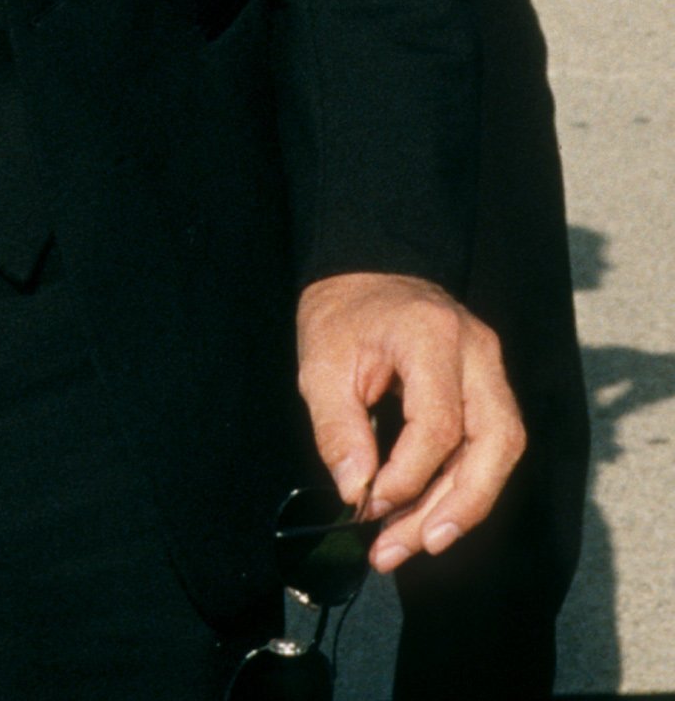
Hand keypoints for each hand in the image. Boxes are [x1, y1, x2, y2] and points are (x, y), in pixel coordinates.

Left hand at [295, 273, 522, 573]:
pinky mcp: (491, 387)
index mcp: (431, 335)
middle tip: (410, 545)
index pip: (440, 423)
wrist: (363, 276)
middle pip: (496, 443)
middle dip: (457, 505)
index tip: (369, 505)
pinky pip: (490, 445)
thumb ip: (337, 428)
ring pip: (502, 451)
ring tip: (415, 543)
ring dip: (462, 505)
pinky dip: (461, 484)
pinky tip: (428, 515)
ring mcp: (491, 368)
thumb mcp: (320, 365)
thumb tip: (356, 492)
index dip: (409, 475)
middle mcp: (477, 352)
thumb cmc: (340, 317)